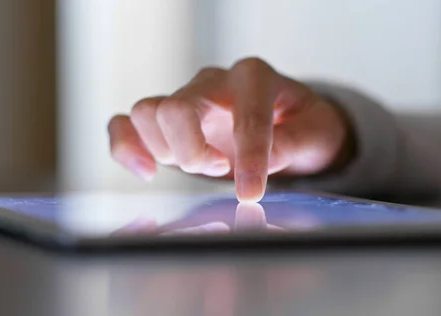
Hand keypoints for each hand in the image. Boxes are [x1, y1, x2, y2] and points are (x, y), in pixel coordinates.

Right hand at [108, 57, 353, 201]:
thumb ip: (293, 144)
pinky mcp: (165, 122)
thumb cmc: (301, 125)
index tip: (251, 194)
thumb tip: (260, 166)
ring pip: (146, 113)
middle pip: (177, 108)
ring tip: (201, 165)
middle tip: (219, 169)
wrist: (287, 123)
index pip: (246, 114)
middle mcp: (213, 82)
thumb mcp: (315, 134)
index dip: (249, 157)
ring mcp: (185, 98)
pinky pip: (124, 123)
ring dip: (168, 151)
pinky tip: (146, 171)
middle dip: (193, 151)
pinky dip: (125, 147)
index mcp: (254, 77)